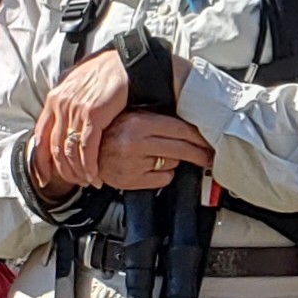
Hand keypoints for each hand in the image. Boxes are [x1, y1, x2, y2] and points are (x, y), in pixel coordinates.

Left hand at [31, 49, 135, 191]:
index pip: (40, 137)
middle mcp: (60, 105)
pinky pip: (87, 147)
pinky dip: (90, 165)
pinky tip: (95, 174)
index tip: (44, 177)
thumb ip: (69, 103)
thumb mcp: (79, 86)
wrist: (126, 62)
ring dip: (78, 170)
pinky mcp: (93, 115)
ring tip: (88, 181)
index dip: (40, 161)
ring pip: (70, 150)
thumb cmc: (107, 73)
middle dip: (63, 170)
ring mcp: (75, 110)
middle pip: (54, 148)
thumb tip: (65, 117)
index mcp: (54, 99)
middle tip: (74, 182)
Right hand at [94, 111, 214, 191]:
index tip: (209, 141)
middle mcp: (135, 142)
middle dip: (200, 154)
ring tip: (160, 156)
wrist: (87, 153)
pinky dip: (163, 174)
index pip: (180, 129)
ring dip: (174, 161)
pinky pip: (164, 179)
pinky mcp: (131, 180)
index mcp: (138, 122)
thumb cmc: (112, 134)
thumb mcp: (134, 117)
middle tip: (208, 156)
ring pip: (173, 163)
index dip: (199, 137)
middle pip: (182, 149)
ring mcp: (133, 163)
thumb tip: (192, 126)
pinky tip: (152, 167)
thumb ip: (158, 119)